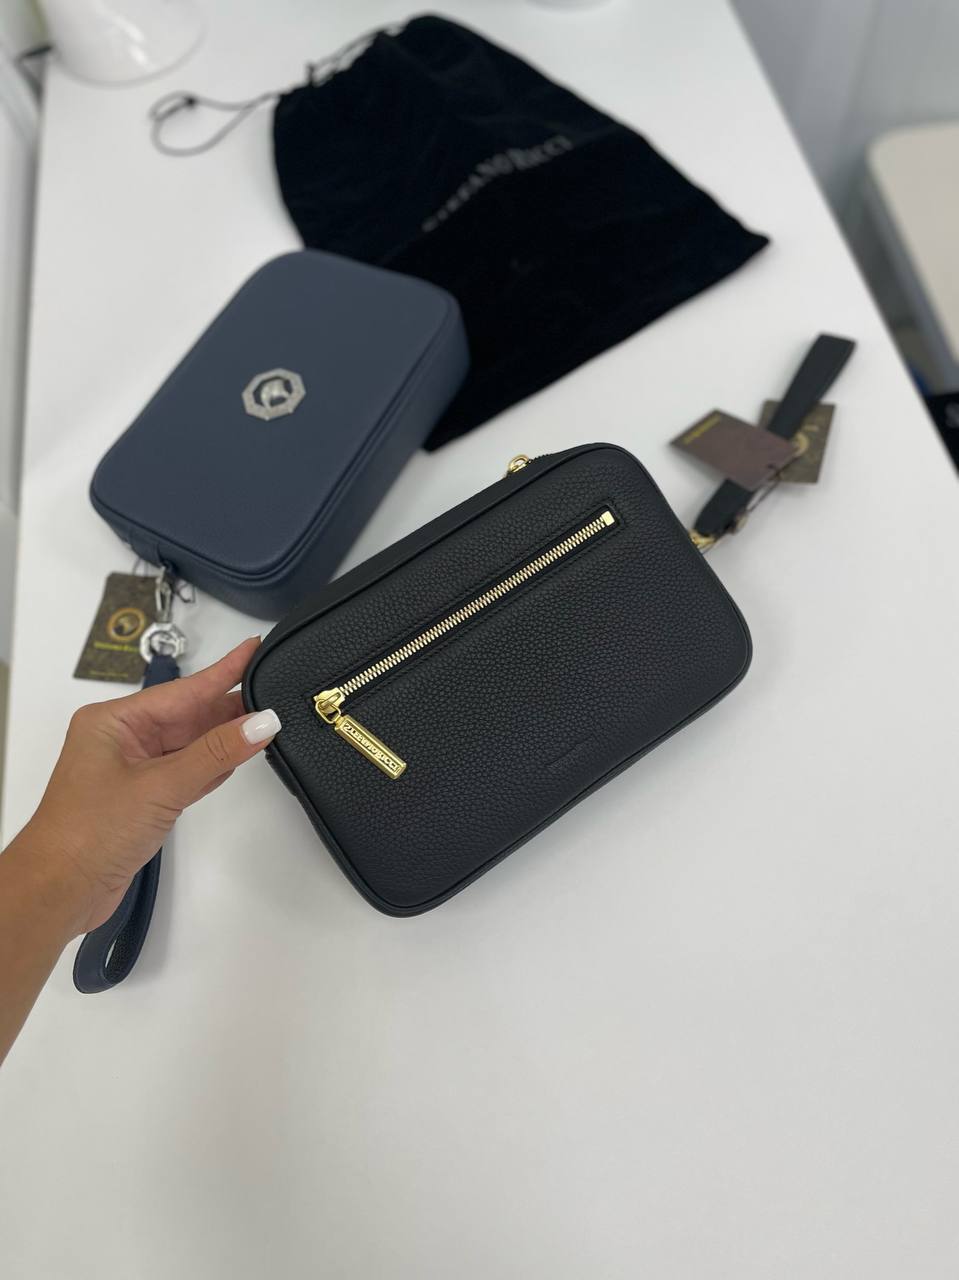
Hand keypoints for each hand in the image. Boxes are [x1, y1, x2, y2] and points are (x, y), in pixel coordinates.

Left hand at [18, 636, 279, 937]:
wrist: (59, 891)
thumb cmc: (93, 830)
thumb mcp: (161, 786)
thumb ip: (216, 754)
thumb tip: (264, 723)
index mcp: (113, 721)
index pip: (182, 690)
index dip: (223, 671)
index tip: (255, 647)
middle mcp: (122, 739)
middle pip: (187, 716)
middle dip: (229, 707)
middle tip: (276, 691)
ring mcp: (132, 770)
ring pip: (188, 745)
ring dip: (224, 738)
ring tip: (267, 720)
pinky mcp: (142, 799)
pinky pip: (185, 772)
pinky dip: (211, 767)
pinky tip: (239, 757)